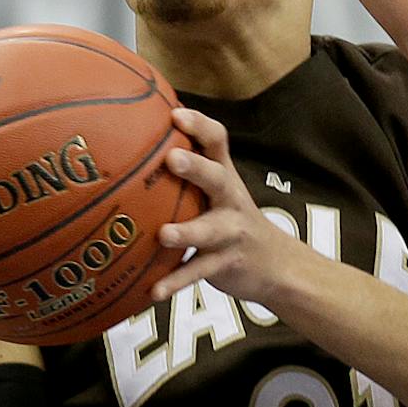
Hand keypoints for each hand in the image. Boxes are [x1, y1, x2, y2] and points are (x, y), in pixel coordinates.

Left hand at [148, 107, 306, 306]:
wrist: (277, 264)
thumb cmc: (229, 219)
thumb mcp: (217, 191)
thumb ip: (187, 171)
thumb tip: (130, 148)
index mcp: (224, 176)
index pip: (217, 141)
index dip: (199, 126)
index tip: (175, 114)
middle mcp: (230, 200)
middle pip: (217, 178)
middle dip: (196, 167)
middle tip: (171, 158)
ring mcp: (230, 232)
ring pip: (209, 230)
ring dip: (186, 232)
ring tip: (164, 234)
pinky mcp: (226, 263)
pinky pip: (198, 272)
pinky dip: (176, 282)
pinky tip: (153, 292)